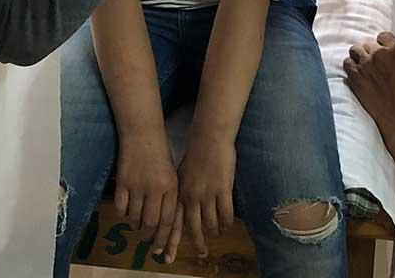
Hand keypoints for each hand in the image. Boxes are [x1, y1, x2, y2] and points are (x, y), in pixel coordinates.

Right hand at [113, 131, 179, 252]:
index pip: (168, 220)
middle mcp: (155, 188)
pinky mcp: (123, 182)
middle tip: (147, 240)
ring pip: (135, 217)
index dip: (164, 237)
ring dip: (135, 226)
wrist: (142, 134)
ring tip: (137, 225)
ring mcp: (137, 185)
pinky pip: (121, 208)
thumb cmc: (160, 156)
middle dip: (149, 236)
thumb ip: (169, 198)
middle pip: (151, 223)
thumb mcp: (171, 176)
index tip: (160, 248)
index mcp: (170, 187)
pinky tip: (126, 213)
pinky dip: (123, 215)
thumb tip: (165, 225)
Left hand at [175, 137, 236, 259]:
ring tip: (217, 234)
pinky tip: (227, 225)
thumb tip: (180, 212)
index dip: (170, 241)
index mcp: (178, 193)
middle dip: (198, 243)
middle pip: (193, 228)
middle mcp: (191, 197)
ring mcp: (207, 194)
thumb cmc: (195, 156)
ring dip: (214, 232)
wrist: (209, 138)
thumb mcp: (180, 176)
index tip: (167, 256)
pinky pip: (226, 214)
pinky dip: (226, 223)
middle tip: (202, 253)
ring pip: (211, 223)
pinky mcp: (223, 190)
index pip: (173, 223)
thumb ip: (180, 194)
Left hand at [344, 32, 394, 155]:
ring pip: (355, 50)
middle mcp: (381, 53)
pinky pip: (347, 63)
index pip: (383, 36)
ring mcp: (366, 63)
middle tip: (373, 65)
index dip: (382, 46)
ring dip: (358, 58)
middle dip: (370, 53)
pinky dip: (350, 68)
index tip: (382, 54)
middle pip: (368, 44)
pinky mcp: (355, 76)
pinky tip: (355, 76)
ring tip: (362, 68)